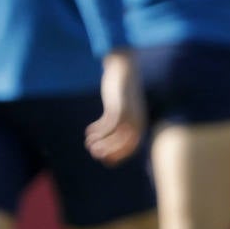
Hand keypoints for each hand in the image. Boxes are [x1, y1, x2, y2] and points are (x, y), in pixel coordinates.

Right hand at [85, 49, 146, 164]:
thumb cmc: (123, 90)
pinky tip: (88, 132)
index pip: (132, 148)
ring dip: (101, 143)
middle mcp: (137, 121)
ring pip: (115, 136)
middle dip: (108, 152)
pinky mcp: (118, 107)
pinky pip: (107, 124)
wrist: (125, 68)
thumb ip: (122, 121)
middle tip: (94, 153)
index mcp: (140, 124)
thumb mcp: (126, 107)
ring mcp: (128, 114)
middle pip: (124, 145)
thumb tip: (112, 138)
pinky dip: (97, 130)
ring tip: (89, 145)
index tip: (105, 160)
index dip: (118, 156)